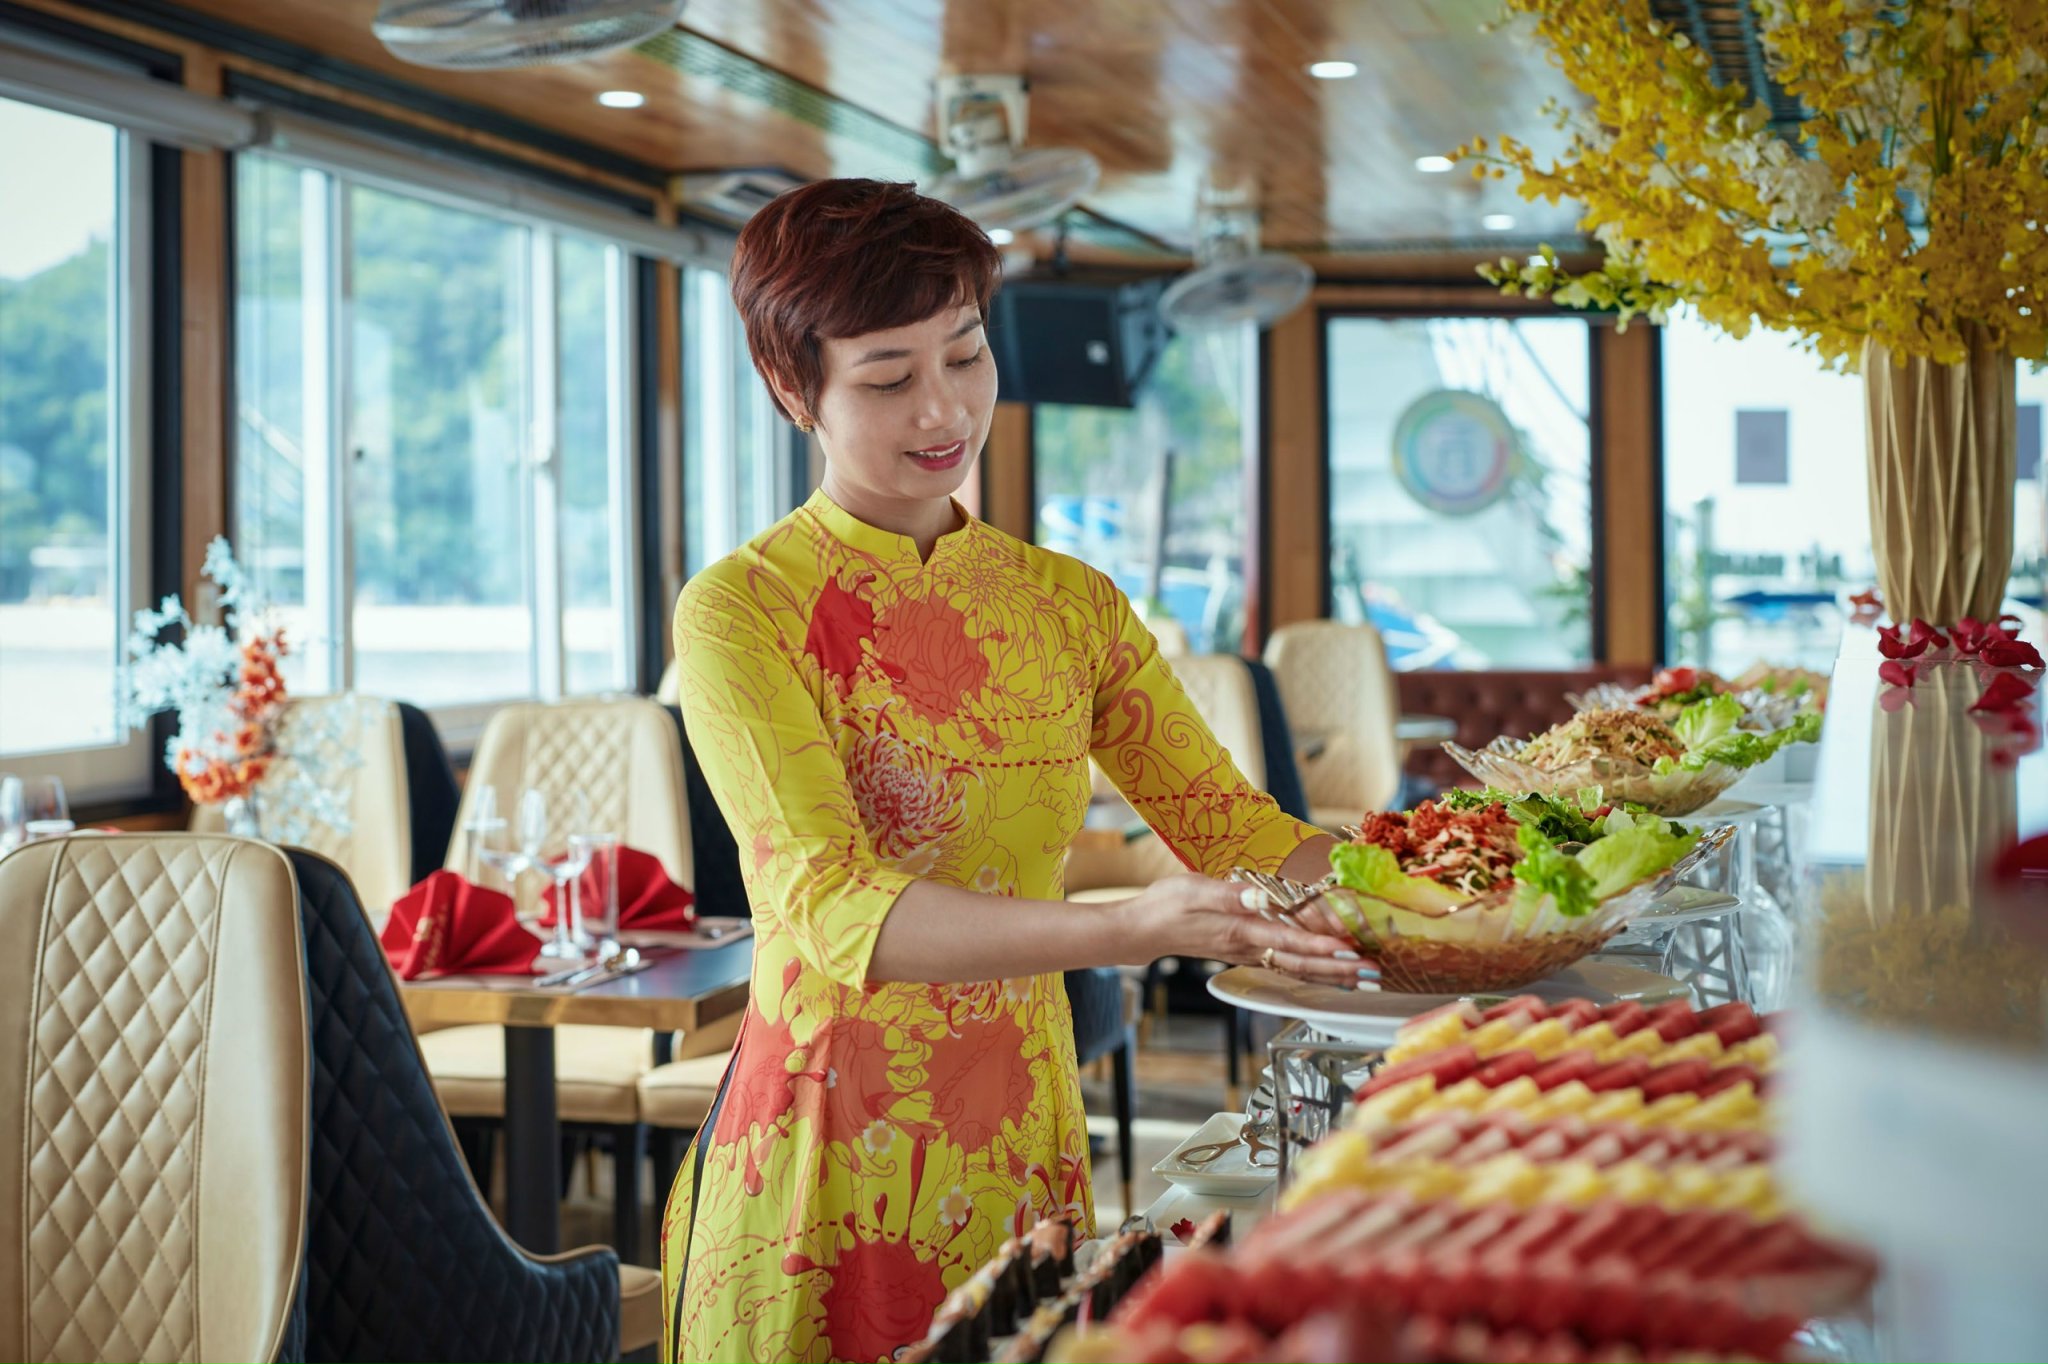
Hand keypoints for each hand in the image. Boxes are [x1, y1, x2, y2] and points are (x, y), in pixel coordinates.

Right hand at [1122, 874, 1375, 989]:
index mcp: (1239, 930)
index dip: (1319, 946)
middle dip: (1338, 968)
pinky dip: (1311, 968)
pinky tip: (1326, 969)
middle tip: (1371, 972)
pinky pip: (1285, 963)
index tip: (1348, 949)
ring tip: (1361, 976)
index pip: (1288, 941)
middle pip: (1300, 963)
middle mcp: (1248, 947)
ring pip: (1296, 968)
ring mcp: (1247, 953)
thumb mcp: (1193, 891)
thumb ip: (1228, 895)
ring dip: (1330, 973)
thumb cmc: (1166, 906)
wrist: (1144, 929)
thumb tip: (1259, 897)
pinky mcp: (1244, 952)